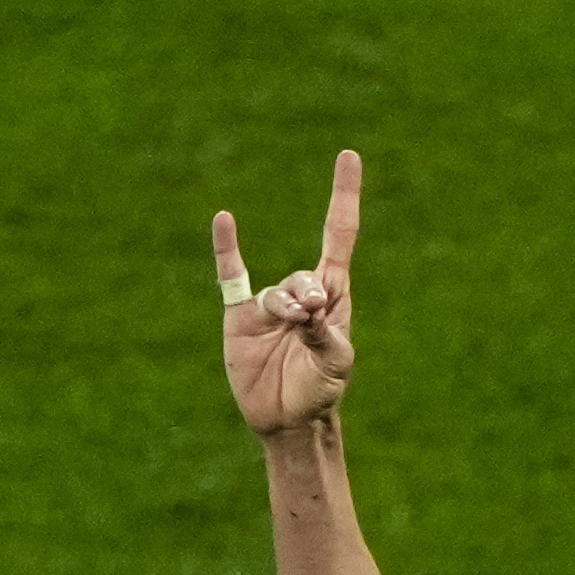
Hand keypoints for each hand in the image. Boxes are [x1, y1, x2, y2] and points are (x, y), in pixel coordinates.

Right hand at [215, 149, 362, 437]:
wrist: (288, 419)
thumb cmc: (321, 389)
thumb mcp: (336, 363)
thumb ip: (326, 334)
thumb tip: (311, 307)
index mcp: (333, 296)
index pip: (338, 234)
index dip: (343, 196)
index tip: (349, 156)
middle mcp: (301, 293)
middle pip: (305, 275)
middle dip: (308, 294)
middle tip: (312, 317)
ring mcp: (269, 305)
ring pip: (276, 291)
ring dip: (284, 308)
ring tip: (294, 328)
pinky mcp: (240, 318)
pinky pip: (231, 276)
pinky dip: (226, 248)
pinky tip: (225, 221)